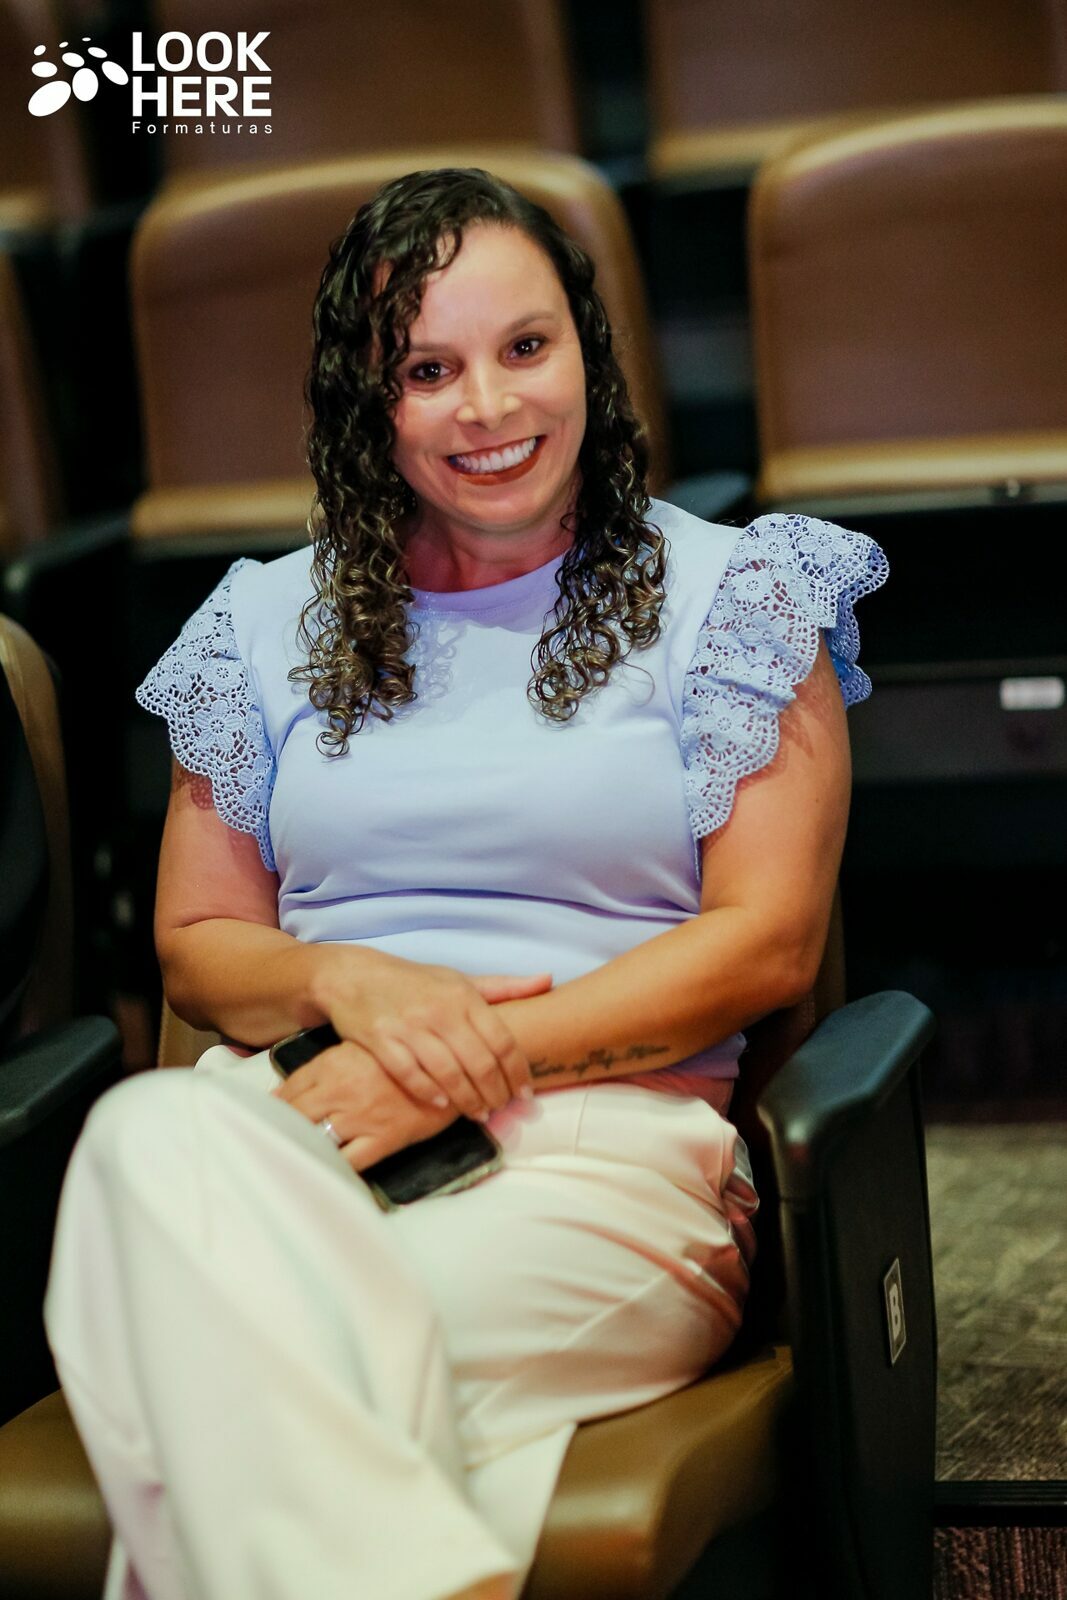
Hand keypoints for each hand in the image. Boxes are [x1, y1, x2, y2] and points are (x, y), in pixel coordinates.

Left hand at [272, 1038, 457, 1170]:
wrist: (453, 1059)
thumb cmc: (406, 1050)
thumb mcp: (360, 1047)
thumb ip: (326, 1066)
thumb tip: (286, 1091)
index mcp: (333, 1063)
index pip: (289, 1090)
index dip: (275, 1107)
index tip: (264, 1117)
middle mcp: (340, 1090)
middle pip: (295, 1117)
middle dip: (279, 1130)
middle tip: (267, 1144)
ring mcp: (361, 1116)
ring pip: (316, 1140)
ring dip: (302, 1150)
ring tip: (288, 1162)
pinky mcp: (383, 1138)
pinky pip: (350, 1163)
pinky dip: (335, 1171)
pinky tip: (326, 1174)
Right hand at [312, 948, 551, 1119]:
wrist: (355, 976)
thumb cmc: (415, 982)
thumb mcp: (460, 980)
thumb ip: (504, 987)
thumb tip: (548, 981)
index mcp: (463, 997)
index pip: (502, 1040)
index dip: (518, 1071)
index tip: (526, 1093)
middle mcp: (439, 1011)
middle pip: (480, 1062)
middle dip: (496, 1092)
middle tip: (504, 1109)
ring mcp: (409, 1026)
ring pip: (448, 1073)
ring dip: (468, 1100)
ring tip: (480, 1114)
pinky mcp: (381, 1040)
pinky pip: (410, 1074)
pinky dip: (430, 1093)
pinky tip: (443, 1106)